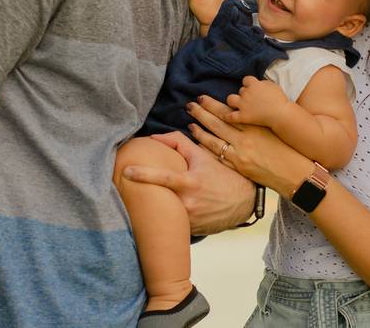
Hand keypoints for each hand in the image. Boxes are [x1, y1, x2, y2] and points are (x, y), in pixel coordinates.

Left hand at [122, 131, 255, 234]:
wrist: (243, 201)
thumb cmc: (221, 175)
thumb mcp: (202, 155)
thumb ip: (177, 142)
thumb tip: (153, 138)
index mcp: (190, 182)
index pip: (163, 177)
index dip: (143, 174)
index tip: (126, 171)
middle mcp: (189, 203)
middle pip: (157, 200)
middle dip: (142, 196)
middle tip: (126, 190)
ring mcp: (190, 220)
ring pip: (164, 215)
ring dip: (155, 208)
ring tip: (148, 204)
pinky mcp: (191, 231)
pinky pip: (173, 225)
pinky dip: (167, 218)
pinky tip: (165, 215)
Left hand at [186, 96, 313, 198]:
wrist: (296, 173)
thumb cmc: (288, 150)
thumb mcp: (272, 131)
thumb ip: (255, 123)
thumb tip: (240, 114)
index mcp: (255, 126)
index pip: (229, 112)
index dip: (213, 105)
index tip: (202, 98)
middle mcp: (245, 138)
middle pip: (217, 123)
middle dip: (201, 113)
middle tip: (190, 105)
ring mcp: (240, 154)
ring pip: (213, 139)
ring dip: (199, 129)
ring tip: (190, 122)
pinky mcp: (239, 167)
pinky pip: (217, 156)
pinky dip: (206, 148)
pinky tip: (198, 142)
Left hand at [225, 76, 289, 127]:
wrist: (281, 114)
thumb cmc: (280, 100)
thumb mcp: (272, 85)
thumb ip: (262, 83)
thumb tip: (257, 83)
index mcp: (254, 84)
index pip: (246, 79)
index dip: (248, 84)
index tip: (252, 88)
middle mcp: (247, 93)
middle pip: (240, 90)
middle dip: (244, 94)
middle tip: (251, 100)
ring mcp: (243, 105)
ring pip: (230, 99)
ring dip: (233, 101)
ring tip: (237, 105)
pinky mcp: (243, 116)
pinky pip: (230, 116)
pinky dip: (227, 117)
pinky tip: (225, 117)